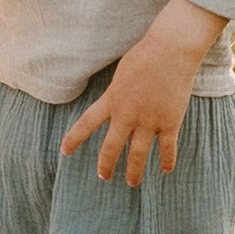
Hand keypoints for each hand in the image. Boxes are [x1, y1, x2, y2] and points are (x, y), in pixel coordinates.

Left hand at [62, 0, 224, 186]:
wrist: (170, 50)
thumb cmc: (145, 54)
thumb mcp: (121, 74)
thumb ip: (117, 92)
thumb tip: (116, 104)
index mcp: (112, 100)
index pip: (86, 123)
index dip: (74, 139)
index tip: (64, 151)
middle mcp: (127, 115)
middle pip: (111, 147)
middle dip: (106, 165)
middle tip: (103, 176)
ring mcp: (149, 121)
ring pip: (138, 155)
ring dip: (134, 172)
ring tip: (132, 183)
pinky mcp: (170, 122)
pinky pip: (167, 148)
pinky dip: (166, 161)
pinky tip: (165, 170)